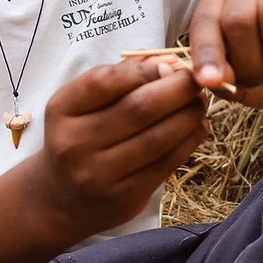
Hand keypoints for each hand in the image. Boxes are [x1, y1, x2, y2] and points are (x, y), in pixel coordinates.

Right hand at [29, 61, 208, 236]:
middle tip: (197, 80)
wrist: (61, 200)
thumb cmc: (79, 139)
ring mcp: (98, 174)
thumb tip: (168, 61)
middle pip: (139, 108)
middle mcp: (75, 143)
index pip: (104, 82)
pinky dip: (189, 141)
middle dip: (177, 89)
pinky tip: (198, 126)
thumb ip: (119, 79)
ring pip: (158, 138)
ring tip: (200, 102)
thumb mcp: (82, 106)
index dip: (144, 69)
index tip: (170, 64)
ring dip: (188, 115)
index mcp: (62, 111)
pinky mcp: (123, 197)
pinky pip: (166, 163)